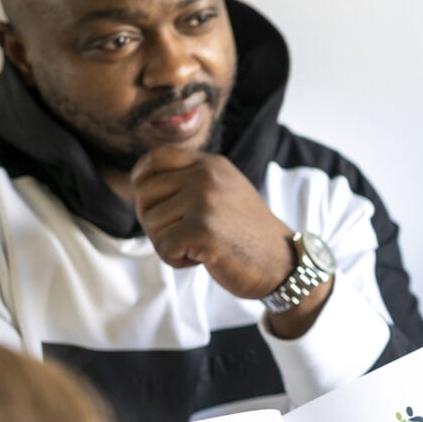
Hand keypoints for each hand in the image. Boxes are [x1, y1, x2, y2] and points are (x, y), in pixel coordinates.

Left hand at [130, 146, 294, 297]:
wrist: (283, 263)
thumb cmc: (246, 233)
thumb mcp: (223, 191)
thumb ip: (190, 180)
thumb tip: (139, 182)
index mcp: (210, 164)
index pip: (155, 158)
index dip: (142, 183)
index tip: (154, 205)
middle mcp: (206, 176)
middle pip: (144, 195)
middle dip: (154, 222)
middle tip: (181, 236)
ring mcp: (205, 201)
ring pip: (151, 224)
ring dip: (168, 244)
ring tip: (198, 247)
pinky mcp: (203, 230)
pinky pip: (163, 247)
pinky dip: (175, 260)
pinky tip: (200, 260)